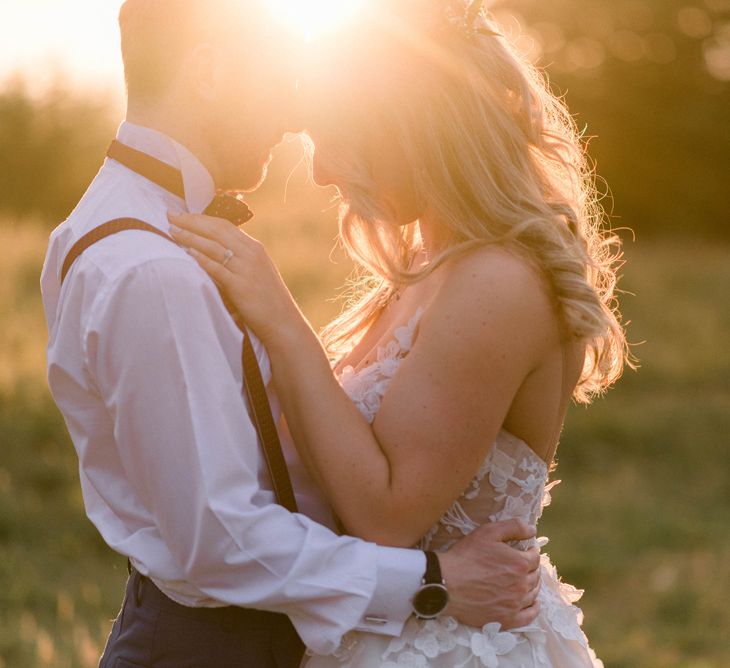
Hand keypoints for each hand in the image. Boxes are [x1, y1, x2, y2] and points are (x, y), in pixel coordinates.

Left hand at [167, 211, 298, 343]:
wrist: (283, 321)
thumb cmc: (268, 300)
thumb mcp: (256, 272)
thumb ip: (240, 260)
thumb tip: (215, 254)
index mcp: (255, 248)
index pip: (225, 226)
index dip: (202, 218)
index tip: (183, 215)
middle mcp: (251, 254)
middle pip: (217, 230)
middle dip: (192, 221)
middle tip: (171, 215)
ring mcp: (247, 269)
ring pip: (215, 246)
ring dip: (191, 236)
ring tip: (172, 231)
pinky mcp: (241, 286)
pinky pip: (218, 268)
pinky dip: (202, 258)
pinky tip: (188, 252)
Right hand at [438, 519, 540, 629]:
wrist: (447, 583)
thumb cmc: (466, 556)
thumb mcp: (488, 532)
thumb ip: (514, 527)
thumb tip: (532, 530)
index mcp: (519, 564)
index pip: (534, 558)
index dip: (531, 551)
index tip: (527, 550)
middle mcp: (521, 585)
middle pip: (535, 576)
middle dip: (532, 568)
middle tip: (525, 564)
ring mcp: (515, 605)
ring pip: (533, 594)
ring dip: (533, 585)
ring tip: (526, 579)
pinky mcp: (506, 619)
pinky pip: (528, 616)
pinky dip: (534, 609)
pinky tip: (533, 604)